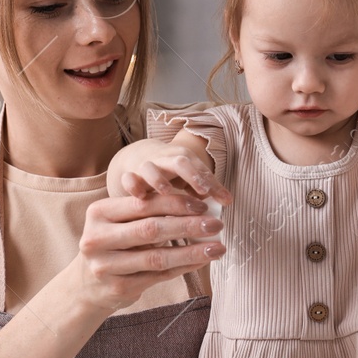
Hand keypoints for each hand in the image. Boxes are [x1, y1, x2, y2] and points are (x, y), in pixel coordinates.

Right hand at [74, 192, 225, 311]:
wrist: (86, 285)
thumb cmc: (113, 245)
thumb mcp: (119, 222)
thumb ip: (148, 211)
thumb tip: (197, 205)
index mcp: (98, 213)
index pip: (143, 204)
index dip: (175, 203)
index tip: (203, 205)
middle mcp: (97, 238)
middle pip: (151, 229)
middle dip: (188, 226)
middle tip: (216, 225)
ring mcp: (106, 266)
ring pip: (157, 257)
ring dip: (192, 252)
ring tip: (217, 248)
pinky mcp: (118, 288)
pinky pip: (159, 276)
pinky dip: (184, 267)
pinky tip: (201, 261)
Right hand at [115, 149, 231, 205]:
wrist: (140, 156)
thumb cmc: (172, 170)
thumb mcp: (191, 176)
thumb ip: (207, 187)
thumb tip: (228, 201)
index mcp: (185, 158)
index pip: (201, 168)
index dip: (211, 181)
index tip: (223, 198)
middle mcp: (166, 160)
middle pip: (180, 162)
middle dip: (191, 174)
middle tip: (202, 190)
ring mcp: (146, 166)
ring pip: (151, 168)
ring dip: (159, 179)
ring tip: (167, 192)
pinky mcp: (130, 176)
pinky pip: (129, 178)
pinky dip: (132, 185)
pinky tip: (138, 196)